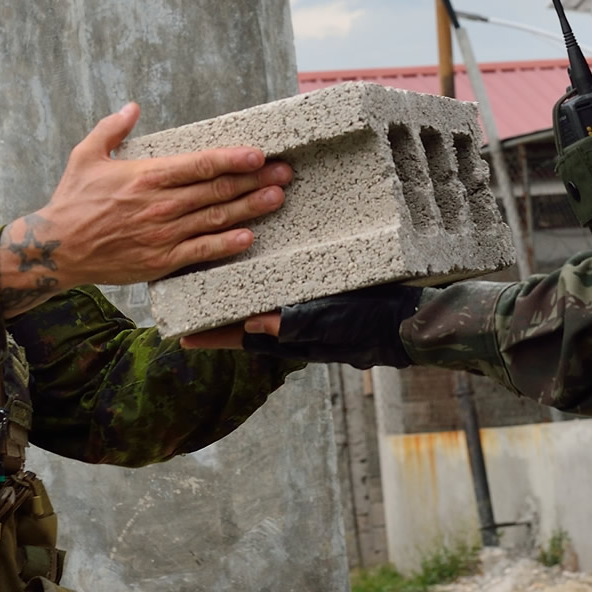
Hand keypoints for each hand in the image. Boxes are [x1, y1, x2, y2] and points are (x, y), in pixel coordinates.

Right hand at [0, 102, 290, 311]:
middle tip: (284, 173)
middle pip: (218, 190)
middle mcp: (160, 205)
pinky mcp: (161, 261)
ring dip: (251, 208)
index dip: (234, 158)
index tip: (259, 154)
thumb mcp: (86, 155)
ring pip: (216, 219)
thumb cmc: (73, 200)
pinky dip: (227, 244)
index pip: (201, 164)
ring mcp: (163, 235)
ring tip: (277, 198)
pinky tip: (249, 237)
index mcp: (147, 176)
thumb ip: (112, 129)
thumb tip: (132, 107)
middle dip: (255, 180)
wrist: (56, 249)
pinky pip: (202, 251)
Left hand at [187, 285, 418, 367]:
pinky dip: (270, 274)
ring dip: (241, 287)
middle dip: (219, 308)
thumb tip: (254, 323)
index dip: (212, 335)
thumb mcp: (333, 322)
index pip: (241, 336)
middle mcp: (293, 322)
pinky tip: (264, 255)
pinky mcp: (321, 288)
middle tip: (189, 292)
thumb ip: (296, 324)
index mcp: (290, 334)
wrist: (409, 315)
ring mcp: (307, 306)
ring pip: (263, 298)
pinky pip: (286, 283)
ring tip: (217, 269)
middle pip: (246, 316)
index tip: (182, 334)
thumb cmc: (373, 325)